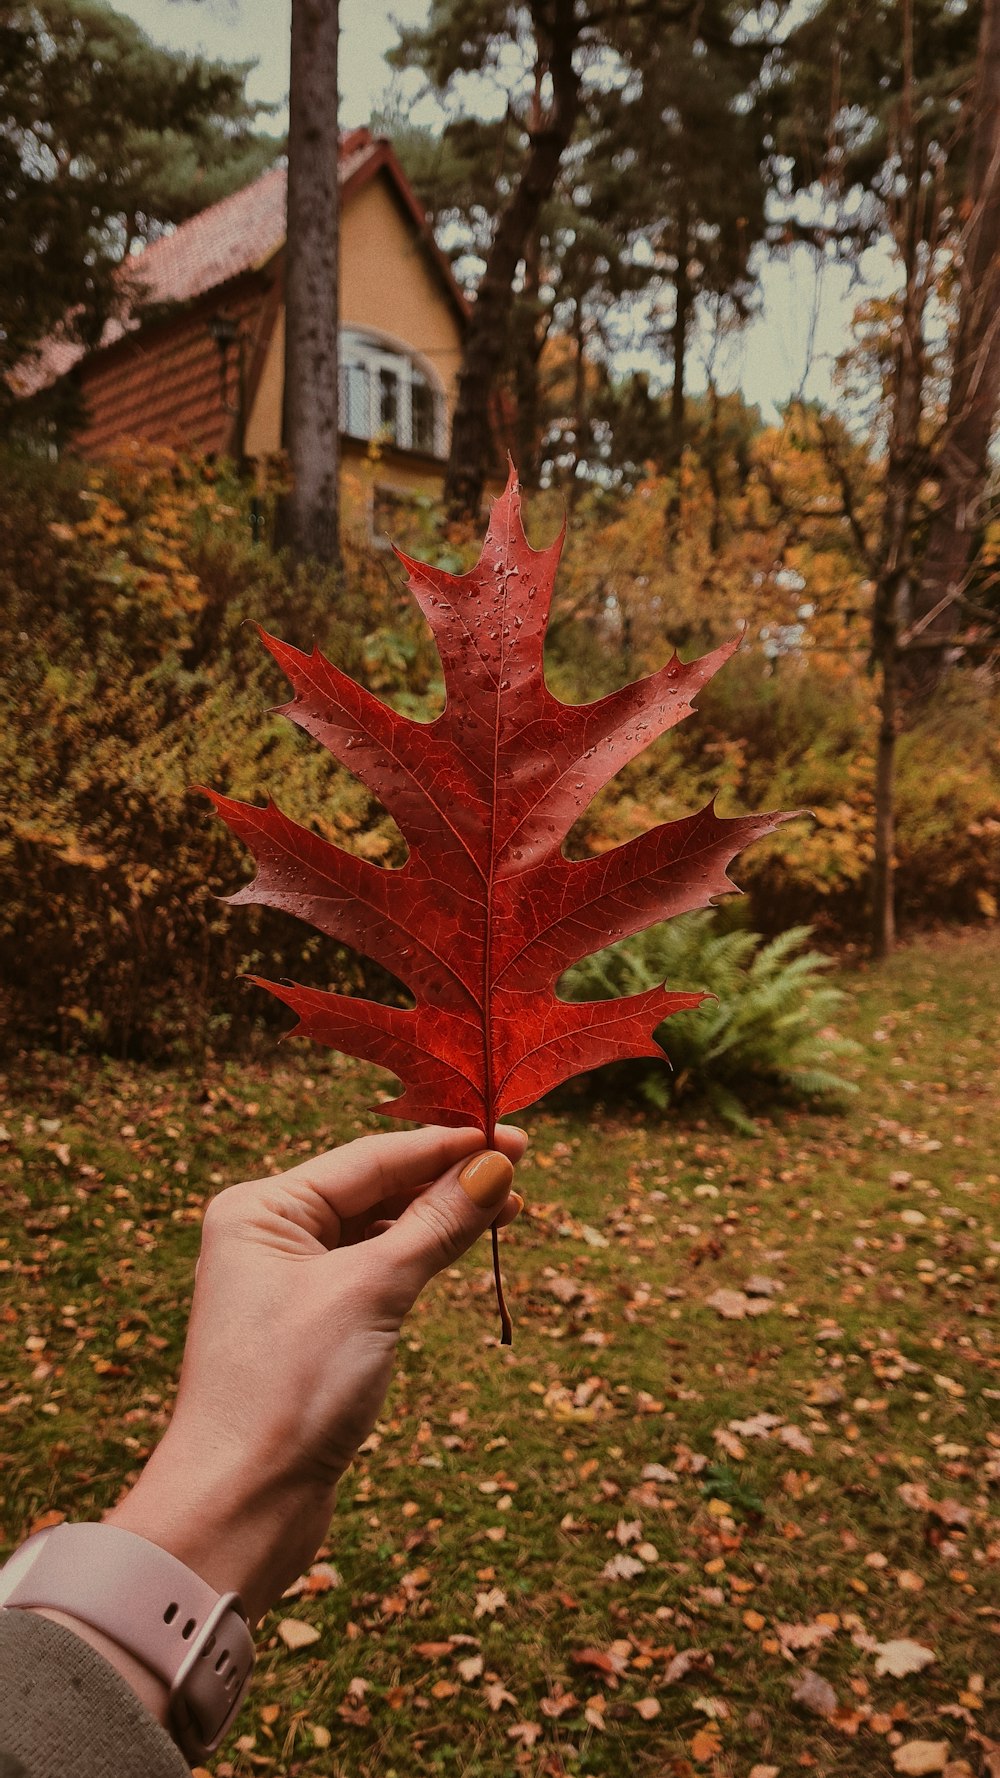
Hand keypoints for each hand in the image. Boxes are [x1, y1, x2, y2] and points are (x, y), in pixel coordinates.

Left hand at [105, 1124, 525, 1626]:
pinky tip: (458, 1248)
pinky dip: (418, 1258)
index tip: (516, 1137)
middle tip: (521, 1170)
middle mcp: (267, 1234)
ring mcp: (286, 1282)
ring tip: (506, 1208)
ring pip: (377, 1230)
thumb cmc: (290, 1388)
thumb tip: (496, 1167)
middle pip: (374, 1187)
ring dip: (438, 1218)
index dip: (447, 1145)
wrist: (241, 1505)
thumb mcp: (373, 1291)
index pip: (370, 1157)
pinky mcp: (310, 1327)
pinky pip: (373, 1271)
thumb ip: (436, 1224)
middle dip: (446, 1179)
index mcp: (261, 1208)